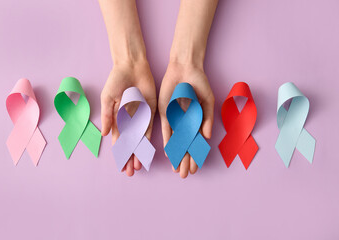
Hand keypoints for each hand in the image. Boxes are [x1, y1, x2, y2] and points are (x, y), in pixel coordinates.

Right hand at [101, 61, 156, 175]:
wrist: (131, 66)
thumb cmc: (116, 80)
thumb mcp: (108, 98)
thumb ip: (107, 115)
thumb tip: (103, 135)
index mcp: (116, 118)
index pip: (118, 140)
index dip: (119, 153)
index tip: (120, 166)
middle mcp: (128, 120)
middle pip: (129, 143)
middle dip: (129, 158)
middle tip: (131, 172)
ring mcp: (140, 116)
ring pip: (139, 139)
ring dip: (139, 153)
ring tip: (139, 166)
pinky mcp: (150, 111)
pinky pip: (150, 127)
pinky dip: (148, 140)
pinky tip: (147, 151)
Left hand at [158, 62, 214, 177]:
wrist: (185, 69)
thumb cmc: (199, 84)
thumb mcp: (208, 101)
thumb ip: (208, 119)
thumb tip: (208, 137)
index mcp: (198, 121)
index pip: (196, 144)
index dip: (195, 157)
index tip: (195, 169)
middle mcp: (186, 123)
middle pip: (185, 146)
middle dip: (184, 161)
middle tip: (183, 175)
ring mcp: (175, 119)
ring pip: (175, 142)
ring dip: (176, 156)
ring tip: (175, 169)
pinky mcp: (165, 113)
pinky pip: (165, 130)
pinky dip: (167, 141)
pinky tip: (167, 153)